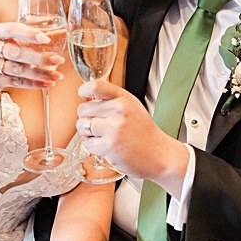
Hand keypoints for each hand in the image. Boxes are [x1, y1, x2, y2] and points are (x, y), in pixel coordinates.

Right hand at [0, 22, 64, 92]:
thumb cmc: (1, 51)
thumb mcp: (11, 40)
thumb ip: (33, 35)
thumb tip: (63, 32)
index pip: (12, 29)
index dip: (29, 33)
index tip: (46, 38)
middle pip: (16, 52)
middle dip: (39, 58)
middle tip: (58, 60)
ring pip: (17, 70)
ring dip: (39, 73)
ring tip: (57, 75)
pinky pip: (16, 82)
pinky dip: (33, 84)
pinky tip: (47, 83)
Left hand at [75, 80, 189, 185]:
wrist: (159, 154)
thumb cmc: (144, 133)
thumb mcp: (132, 107)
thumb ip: (111, 100)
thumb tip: (86, 97)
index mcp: (124, 98)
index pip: (95, 85)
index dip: (84, 91)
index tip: (85, 97)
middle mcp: (119, 110)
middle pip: (83, 108)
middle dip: (86, 118)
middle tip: (99, 125)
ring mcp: (114, 128)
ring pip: (81, 126)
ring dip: (87, 133)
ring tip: (102, 136)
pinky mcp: (109, 146)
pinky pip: (87, 144)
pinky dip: (94, 147)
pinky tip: (107, 147)